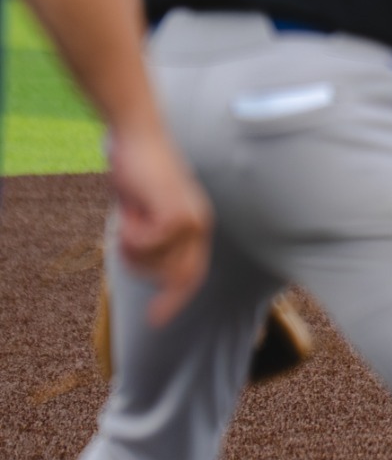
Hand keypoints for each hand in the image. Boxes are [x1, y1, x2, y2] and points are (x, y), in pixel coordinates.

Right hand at [107, 124, 211, 325]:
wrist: (137, 138)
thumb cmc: (136, 172)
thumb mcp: (142, 211)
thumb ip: (148, 238)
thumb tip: (143, 264)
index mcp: (195, 226)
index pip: (192, 273)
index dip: (175, 298)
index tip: (156, 321)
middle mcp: (200, 226)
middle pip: (174, 275)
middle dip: (144, 269)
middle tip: (123, 238)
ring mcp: (192, 221)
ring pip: (156, 261)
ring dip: (132, 246)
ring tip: (129, 216)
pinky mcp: (177, 215)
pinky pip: (147, 244)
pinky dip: (131, 233)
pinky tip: (131, 210)